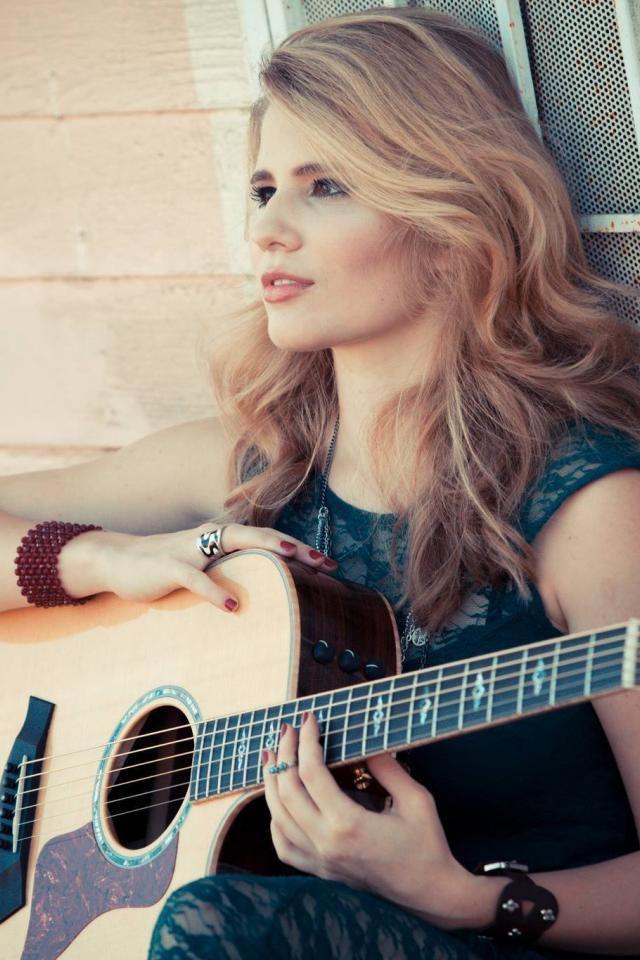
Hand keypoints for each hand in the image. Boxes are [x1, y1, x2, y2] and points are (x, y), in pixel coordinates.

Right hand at [58, 522, 337, 611]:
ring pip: (234, 542)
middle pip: (261, 535)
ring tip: (294, 560)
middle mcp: (211, 536)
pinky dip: (216, 590)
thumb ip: (230, 570)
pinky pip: (196, 578)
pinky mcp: (169, 566)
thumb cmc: (166, 566)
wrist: (117, 561)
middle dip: (295, 546)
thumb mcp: (203, 567)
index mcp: (222, 537)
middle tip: (325, 561)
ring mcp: (191, 548)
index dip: (298, 549)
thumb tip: (264, 585)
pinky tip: (233, 605)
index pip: (267, 540)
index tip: (329, 563)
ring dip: (266, 549)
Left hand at [263, 713, 479, 929]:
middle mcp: (326, 844)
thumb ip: (388, 768)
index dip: (307, 741)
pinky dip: (274, 820)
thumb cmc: (427, 845)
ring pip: (277, 818)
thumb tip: (367, 741)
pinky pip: (283, 846)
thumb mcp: (416, 800)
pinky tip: (279, 802)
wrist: (429, 894)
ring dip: (271, 782)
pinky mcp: (321, 871)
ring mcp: (320, 861)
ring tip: (272, 755)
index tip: (309, 719)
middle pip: (287, 792)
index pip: (311, 773)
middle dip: (284, 755)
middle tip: (288, 730)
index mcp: (348, 824)